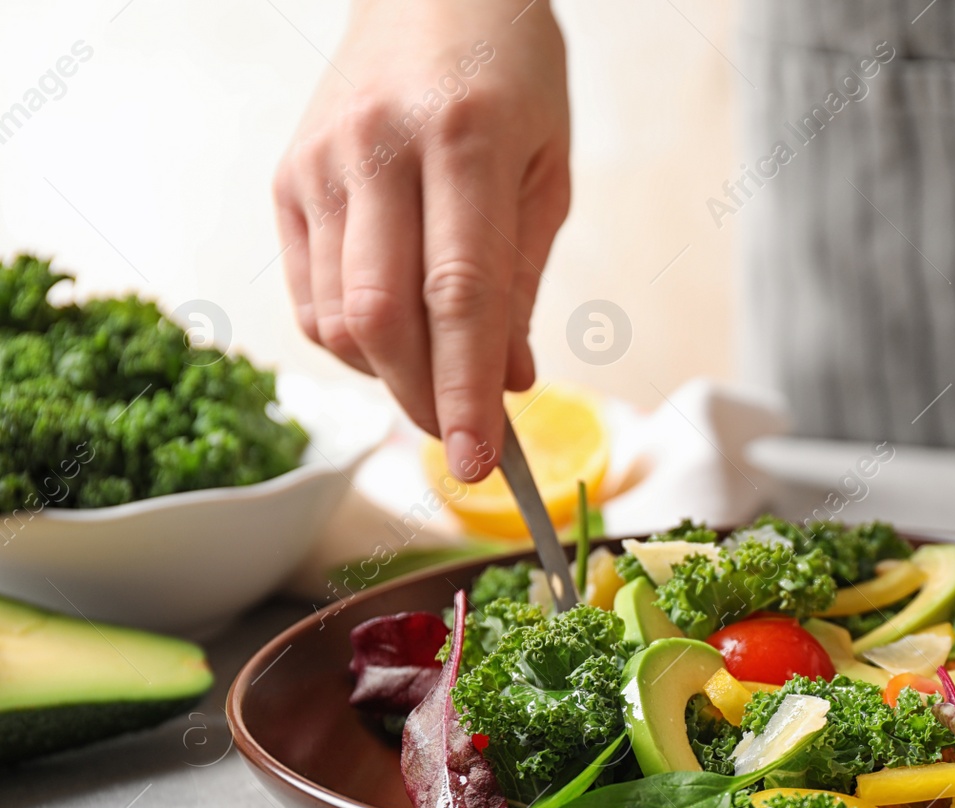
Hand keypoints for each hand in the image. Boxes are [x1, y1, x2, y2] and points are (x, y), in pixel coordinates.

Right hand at [273, 0, 568, 478]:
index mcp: (464, 139)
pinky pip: (310, 297)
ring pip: (339, 318)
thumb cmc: (509, 78)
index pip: (460, 296)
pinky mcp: (287, 180)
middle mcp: (377, 149)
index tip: (483, 462)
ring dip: (391, 378)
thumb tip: (508, 382)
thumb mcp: (547, 171)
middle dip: (426, 401)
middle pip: (386, 319)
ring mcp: (320, 164)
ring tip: (440, 380)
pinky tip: (397, 338)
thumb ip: (522, 280)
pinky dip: (353, 343)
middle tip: (467, 440)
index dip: (470, 391)